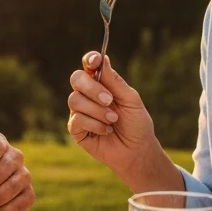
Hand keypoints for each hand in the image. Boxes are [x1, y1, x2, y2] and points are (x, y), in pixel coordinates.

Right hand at [68, 53, 157, 172]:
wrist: (137, 151)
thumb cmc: (136, 124)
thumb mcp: (131, 100)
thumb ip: (115, 81)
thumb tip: (103, 58)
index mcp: (102, 83)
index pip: (89, 66)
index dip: (89, 60)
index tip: (95, 61)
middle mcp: (87, 94)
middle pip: (76, 79)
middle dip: (92, 88)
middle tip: (109, 100)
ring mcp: (80, 111)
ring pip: (75, 100)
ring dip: (97, 110)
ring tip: (113, 120)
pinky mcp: (76, 129)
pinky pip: (76, 119)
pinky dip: (95, 124)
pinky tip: (106, 131)